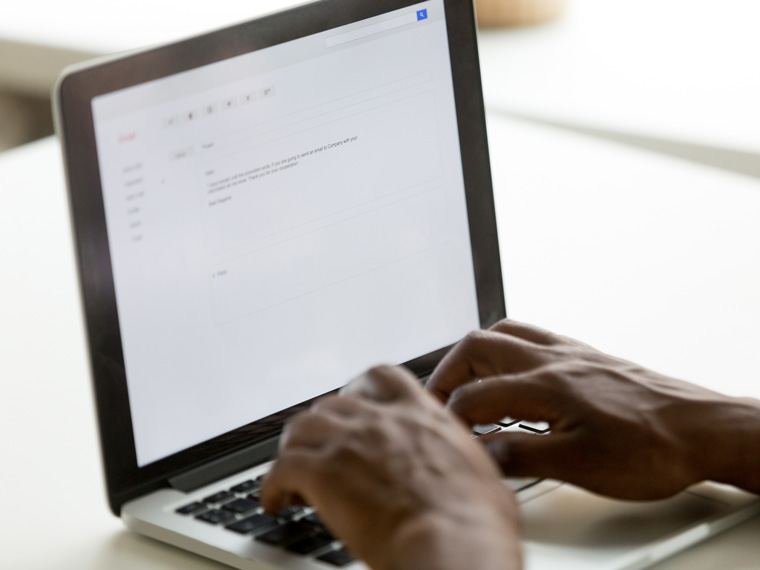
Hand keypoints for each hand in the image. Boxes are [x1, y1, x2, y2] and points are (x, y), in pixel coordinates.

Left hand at [260, 365, 521, 569]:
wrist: (452, 543)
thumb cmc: (475, 521)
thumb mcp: (483, 476)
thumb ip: (464, 464)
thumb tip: (473, 479)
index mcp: (420, 416)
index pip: (383, 378)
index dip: (362, 390)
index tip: (355, 406)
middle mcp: (381, 420)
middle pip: (333, 403)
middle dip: (324, 425)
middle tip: (322, 448)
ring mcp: (348, 442)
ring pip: (301, 427)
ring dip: (295, 447)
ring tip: (293, 470)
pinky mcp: (321, 473)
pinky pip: (280, 469)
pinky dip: (272, 484)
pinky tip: (276, 500)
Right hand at [427, 319, 759, 498]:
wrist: (702, 427)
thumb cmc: (652, 447)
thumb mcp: (581, 466)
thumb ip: (522, 455)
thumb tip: (481, 452)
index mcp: (546, 386)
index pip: (475, 396)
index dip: (450, 419)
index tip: (445, 438)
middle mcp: (553, 360)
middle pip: (477, 347)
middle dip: (448, 374)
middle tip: (440, 403)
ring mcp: (569, 353)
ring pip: (503, 333)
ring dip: (474, 356)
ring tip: (467, 384)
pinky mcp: (584, 355)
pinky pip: (531, 336)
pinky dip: (506, 349)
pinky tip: (512, 373)